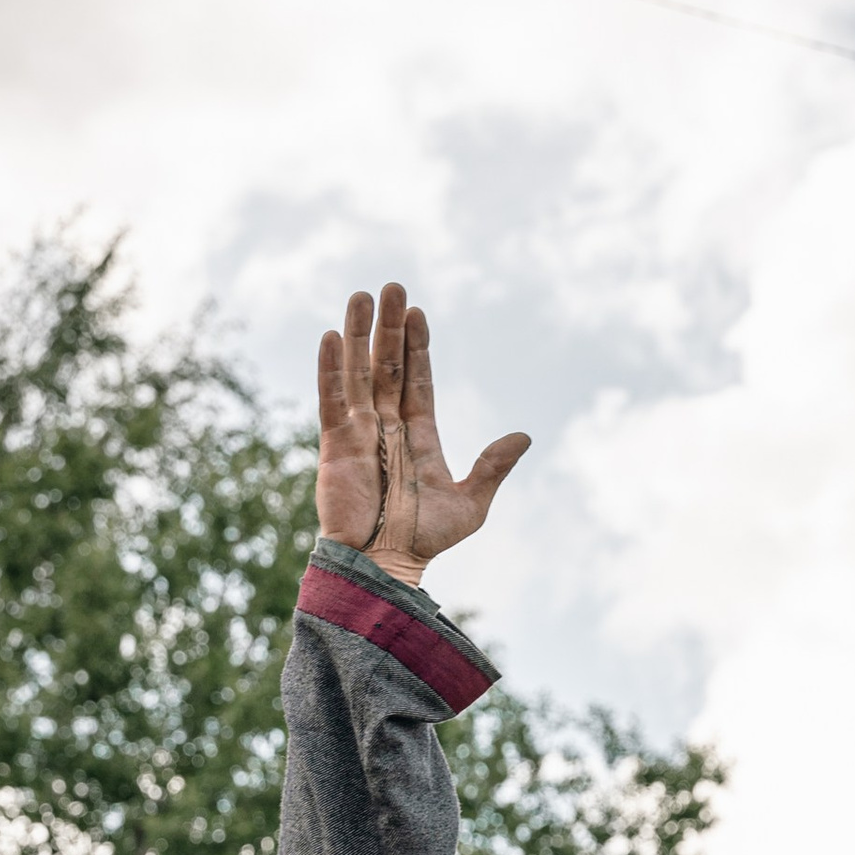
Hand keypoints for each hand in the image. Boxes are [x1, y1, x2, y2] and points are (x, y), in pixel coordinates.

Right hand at [315, 284, 527, 584]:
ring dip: (360, 335)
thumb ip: (492, 467)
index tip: (418, 312)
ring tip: (362, 295)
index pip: (417, 381)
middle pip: (387, 366)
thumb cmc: (423, 541)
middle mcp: (387, 428)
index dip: (418, 347)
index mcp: (419, 437)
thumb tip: (523, 436)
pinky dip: (331, 369)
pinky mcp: (336, 447)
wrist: (384, 567)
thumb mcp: (470, 504)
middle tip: (393, 286)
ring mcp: (360, 434)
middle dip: (390, 328)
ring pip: (359, 373)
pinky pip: (332, 400)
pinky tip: (333, 336)